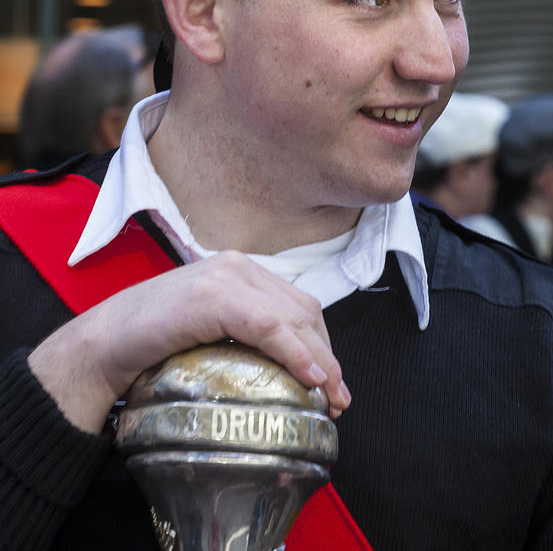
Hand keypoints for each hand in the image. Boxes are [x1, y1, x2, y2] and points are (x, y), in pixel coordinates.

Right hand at [28, 251, 350, 433]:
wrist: (104, 341)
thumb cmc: (154, 341)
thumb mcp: (210, 331)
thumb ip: (245, 332)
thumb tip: (292, 366)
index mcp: (239, 270)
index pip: (297, 304)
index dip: (322, 343)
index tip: (332, 382)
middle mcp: (237, 266)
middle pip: (303, 310)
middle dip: (328, 355)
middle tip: (338, 397)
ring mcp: (225, 276)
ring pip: (292, 318)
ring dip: (320, 359)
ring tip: (329, 395)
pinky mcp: (213, 296)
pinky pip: (268, 326)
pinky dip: (295, 352)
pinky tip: (310, 377)